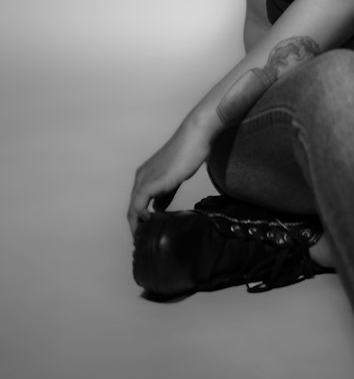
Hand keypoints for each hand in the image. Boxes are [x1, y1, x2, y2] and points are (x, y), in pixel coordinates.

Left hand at [127, 118, 212, 235]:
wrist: (196, 136)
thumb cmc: (190, 152)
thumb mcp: (175, 177)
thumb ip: (166, 193)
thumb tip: (158, 210)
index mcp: (145, 175)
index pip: (136, 203)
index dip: (138, 219)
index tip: (146, 233)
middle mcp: (141, 177)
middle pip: (131, 207)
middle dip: (136, 225)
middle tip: (143, 242)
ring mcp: (145, 178)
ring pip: (132, 207)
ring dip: (136, 224)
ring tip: (143, 239)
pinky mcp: (153, 181)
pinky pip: (139, 204)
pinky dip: (141, 216)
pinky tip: (150, 223)